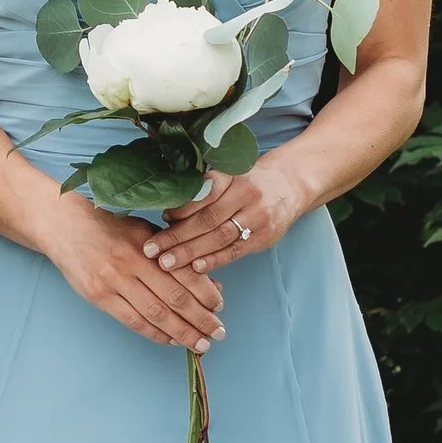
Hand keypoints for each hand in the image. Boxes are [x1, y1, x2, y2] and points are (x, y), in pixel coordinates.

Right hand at [34, 184, 225, 349]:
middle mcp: (131, 261)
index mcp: (147, 243)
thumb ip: (173, 256)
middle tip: (218, 333)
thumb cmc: (109, 228)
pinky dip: (155, 334)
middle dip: (200, 319)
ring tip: (200, 344)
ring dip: (182, 333)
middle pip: (174, 298)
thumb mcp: (144, 232)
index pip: (185, 273)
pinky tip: (170, 340)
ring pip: (156, 314)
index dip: (206, 294)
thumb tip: (209, 285)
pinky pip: (133, 321)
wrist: (63, 226)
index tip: (220, 308)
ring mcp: (113, 280)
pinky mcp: (98, 295)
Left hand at [145, 163, 307, 273]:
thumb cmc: (247, 182)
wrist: (290, 185)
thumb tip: (168, 213)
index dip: (181, 208)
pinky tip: (195, 268)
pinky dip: (214, 260)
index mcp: (232, 177)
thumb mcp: (229, 175)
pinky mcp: (263, 237)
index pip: (203, 194)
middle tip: (151, 249)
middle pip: (207, 219)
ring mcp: (257, 217)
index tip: (160, 217)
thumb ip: (202, 190)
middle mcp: (246, 195)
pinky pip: (235, 251)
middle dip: (176, 236)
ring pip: (219, 237)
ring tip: (166, 263)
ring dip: (190, 252)